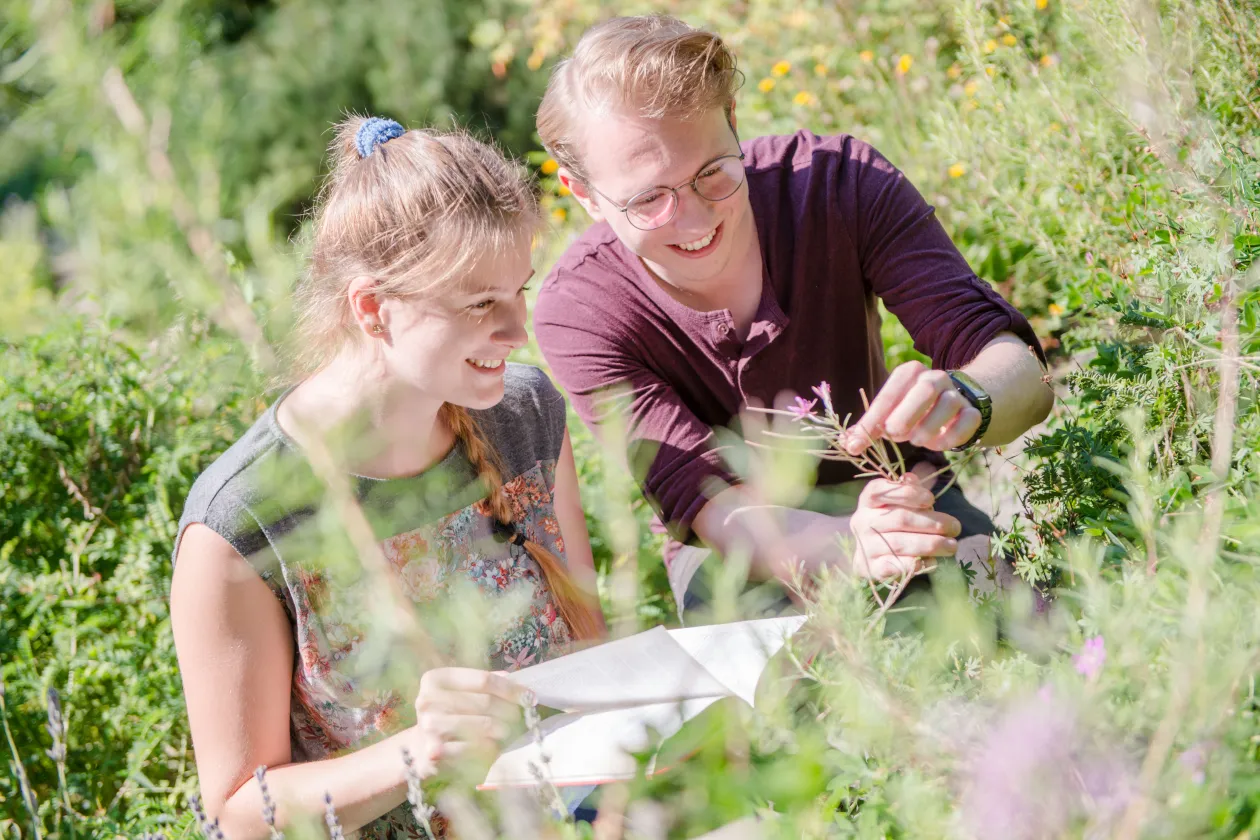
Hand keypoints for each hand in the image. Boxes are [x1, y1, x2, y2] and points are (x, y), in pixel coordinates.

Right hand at [411, 667, 528, 769]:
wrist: (420, 747)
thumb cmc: (447, 714)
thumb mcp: (460, 692)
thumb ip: (483, 683)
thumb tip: (514, 679)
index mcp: (434, 678)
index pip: (483, 679)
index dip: (510, 688)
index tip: (530, 695)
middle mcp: (427, 699)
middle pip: (484, 702)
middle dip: (508, 710)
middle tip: (519, 716)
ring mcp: (428, 726)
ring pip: (482, 725)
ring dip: (501, 729)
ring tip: (505, 731)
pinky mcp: (433, 751)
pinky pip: (473, 748)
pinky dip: (488, 748)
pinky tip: (492, 747)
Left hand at [845, 361, 980, 453]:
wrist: (954, 404)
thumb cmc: (913, 410)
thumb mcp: (889, 414)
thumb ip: (870, 427)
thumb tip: (847, 443)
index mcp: (909, 373)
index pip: (888, 394)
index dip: (871, 421)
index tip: (855, 445)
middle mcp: (935, 378)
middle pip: (924, 389)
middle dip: (906, 415)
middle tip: (894, 435)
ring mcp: (957, 393)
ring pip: (948, 404)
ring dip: (928, 427)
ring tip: (916, 440)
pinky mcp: (973, 411)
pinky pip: (968, 421)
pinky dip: (952, 437)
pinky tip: (938, 445)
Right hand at [847, 464, 960, 579]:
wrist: (872, 555)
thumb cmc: (893, 521)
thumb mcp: (899, 501)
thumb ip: (910, 488)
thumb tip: (917, 475)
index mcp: (868, 500)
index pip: (881, 490)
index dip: (907, 493)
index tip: (931, 499)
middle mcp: (862, 521)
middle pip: (899, 518)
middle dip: (932, 522)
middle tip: (955, 527)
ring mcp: (865, 546)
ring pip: (900, 543)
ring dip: (931, 544)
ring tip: (952, 545)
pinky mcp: (871, 568)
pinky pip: (896, 566)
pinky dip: (917, 564)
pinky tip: (933, 561)